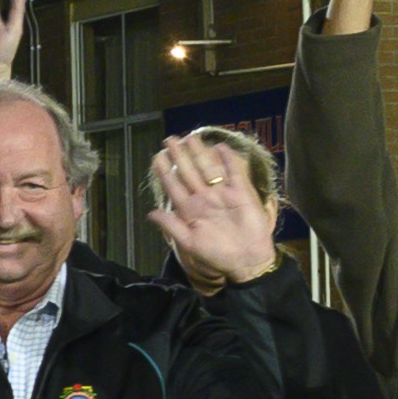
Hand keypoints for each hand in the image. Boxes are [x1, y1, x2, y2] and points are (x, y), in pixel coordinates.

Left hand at [143, 129, 280, 282]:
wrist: (248, 261)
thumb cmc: (217, 254)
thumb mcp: (190, 243)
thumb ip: (171, 226)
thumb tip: (150, 213)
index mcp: (190, 210)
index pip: (173, 186)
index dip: (164, 171)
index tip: (156, 156)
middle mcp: (204, 198)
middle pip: (189, 172)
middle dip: (179, 156)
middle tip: (169, 139)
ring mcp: (223, 194)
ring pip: (209, 169)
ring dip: (200, 154)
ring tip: (190, 138)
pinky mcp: (241, 193)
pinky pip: (234, 173)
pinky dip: (228, 160)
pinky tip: (220, 147)